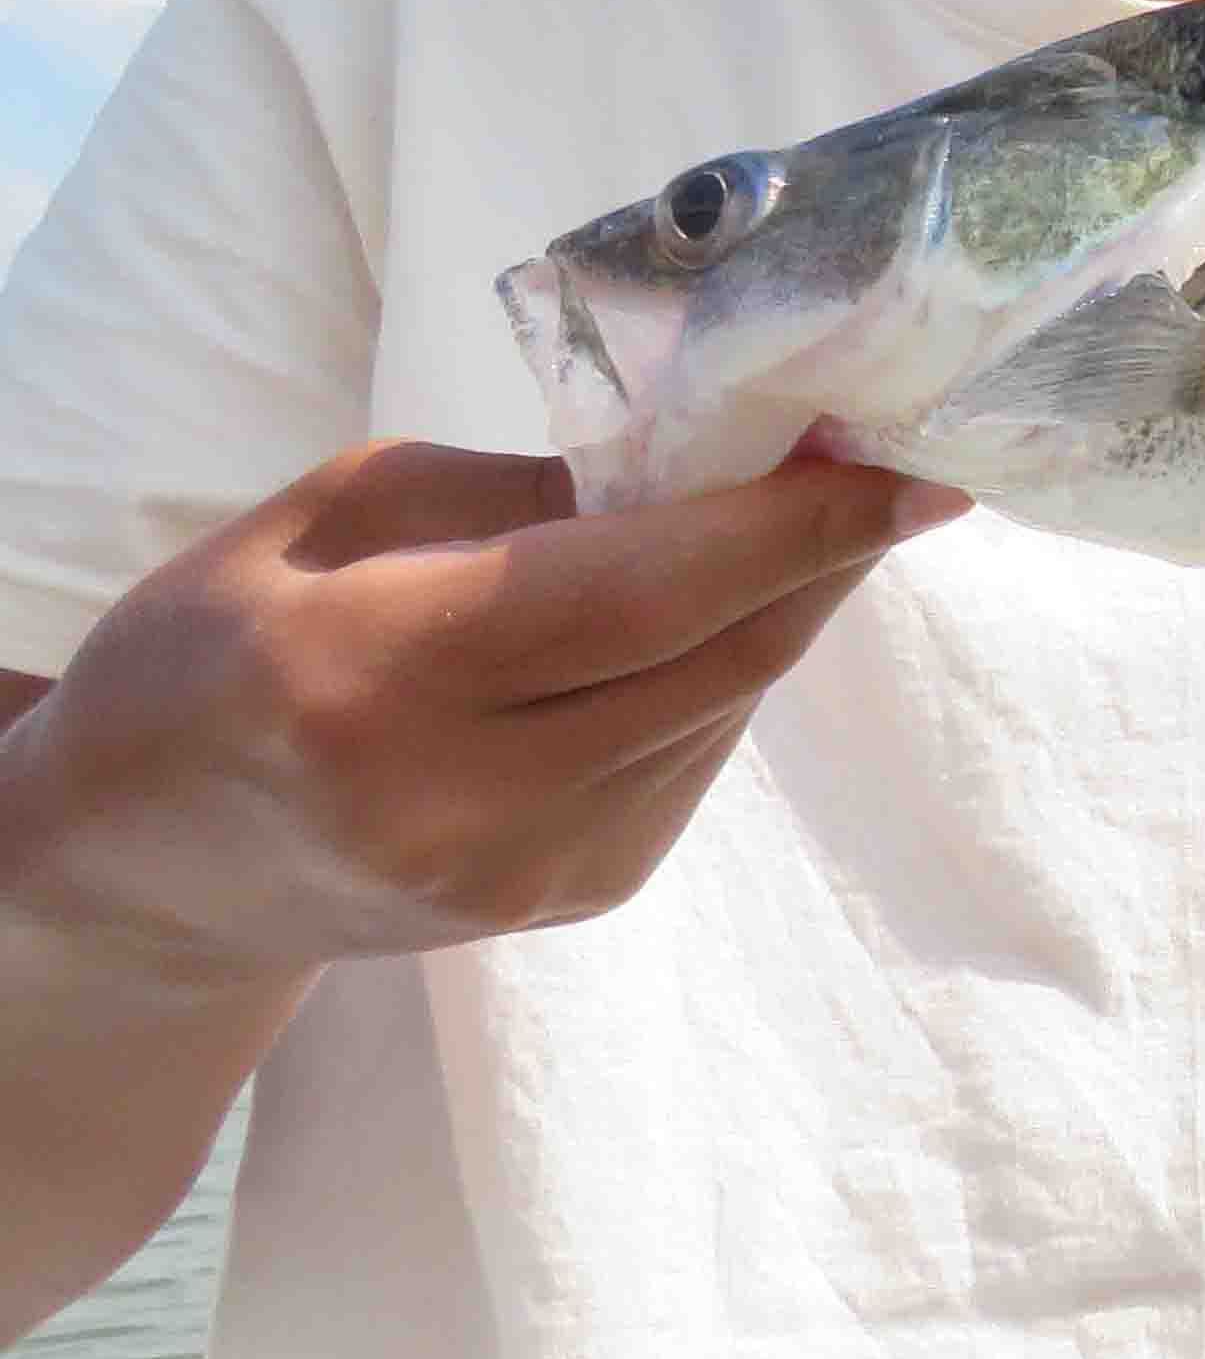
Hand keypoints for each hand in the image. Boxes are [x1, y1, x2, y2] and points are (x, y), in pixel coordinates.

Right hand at [4, 440, 965, 990]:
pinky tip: (717, 613)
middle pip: (713, 659)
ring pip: (722, 710)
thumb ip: (531, 491)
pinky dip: (725, 673)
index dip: (792, 527)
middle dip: (824, 555)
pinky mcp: (565, 900)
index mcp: (370, 677)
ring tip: (816, 516)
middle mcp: (454, 799)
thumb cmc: (223, 645)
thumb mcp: (337, 514)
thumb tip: (722, 458)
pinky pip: (692, 759)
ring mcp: (517, 872)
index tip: (906, 464)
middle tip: (895, 463)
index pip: (639, 595)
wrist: (144, 862)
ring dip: (785, 608)